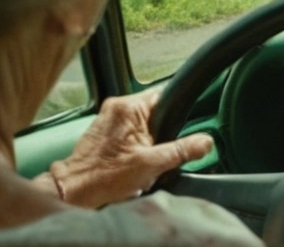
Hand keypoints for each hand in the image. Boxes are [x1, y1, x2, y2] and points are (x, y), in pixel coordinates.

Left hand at [43, 88, 212, 207]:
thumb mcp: (152, 165)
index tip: (183, 126)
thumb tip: (206, 142)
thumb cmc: (104, 178)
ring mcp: (108, 118)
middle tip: (158, 152)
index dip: (178, 112)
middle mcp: (117, 107)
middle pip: (157, 111)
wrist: (73, 192)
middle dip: (163, 133)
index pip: (167, 95)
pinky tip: (132, 162)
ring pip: (145, 123)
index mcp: (129, 108)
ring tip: (144, 160)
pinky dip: (137, 145)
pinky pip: (131, 131)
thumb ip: (183, 150)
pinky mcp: (104, 130)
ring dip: (150, 141)